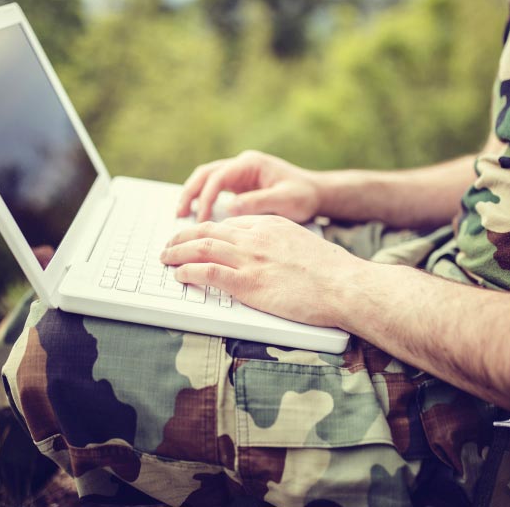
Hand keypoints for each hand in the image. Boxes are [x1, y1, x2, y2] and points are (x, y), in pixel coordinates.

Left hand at [161, 215, 360, 326]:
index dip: (202, 230)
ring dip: (177, 253)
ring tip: (165, 259)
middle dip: (182, 237)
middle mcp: (255, 237)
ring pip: (201, 247)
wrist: (344, 284)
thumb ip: (277, 244)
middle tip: (168, 246)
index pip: (226, 224)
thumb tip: (264, 254)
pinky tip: (180, 275)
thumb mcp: (300, 243)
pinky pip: (208, 272)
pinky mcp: (248, 283)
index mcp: (268, 226)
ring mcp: (250, 259)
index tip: (192, 236)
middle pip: (207, 231)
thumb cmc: (330, 271)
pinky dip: (188, 272)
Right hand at [176, 150, 320, 222]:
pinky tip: (197, 215)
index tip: (201, 217)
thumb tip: (228, 208)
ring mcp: (239, 173)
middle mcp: (242, 165)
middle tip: (179, 213)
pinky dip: (203, 199)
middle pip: (206, 173)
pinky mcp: (239, 184)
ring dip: (193, 194)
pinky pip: (214, 188)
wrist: (316, 193)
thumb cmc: (304, 196)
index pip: (219, 176)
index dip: (206, 196)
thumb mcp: (285, 200)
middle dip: (190, 192)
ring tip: (181, 214)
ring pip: (206, 179)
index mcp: (251, 164)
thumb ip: (258, 202)